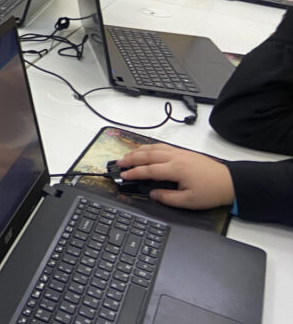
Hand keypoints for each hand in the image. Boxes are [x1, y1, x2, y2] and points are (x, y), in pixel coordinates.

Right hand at [117, 144, 234, 210]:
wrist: (230, 182)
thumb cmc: (211, 192)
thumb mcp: (189, 201)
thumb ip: (168, 198)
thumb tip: (152, 194)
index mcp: (175, 169)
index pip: (149, 170)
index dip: (134, 173)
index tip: (123, 176)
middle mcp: (175, 157)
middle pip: (147, 155)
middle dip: (131, 158)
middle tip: (119, 163)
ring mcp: (179, 153)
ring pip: (153, 148)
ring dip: (138, 151)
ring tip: (127, 155)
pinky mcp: (183, 152)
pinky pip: (161, 146)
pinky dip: (149, 147)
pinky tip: (145, 150)